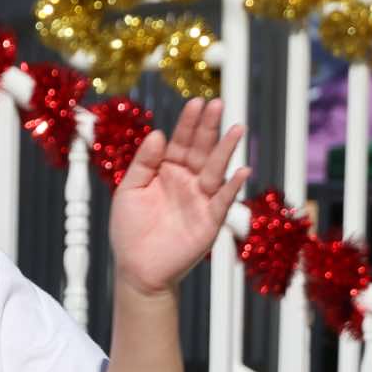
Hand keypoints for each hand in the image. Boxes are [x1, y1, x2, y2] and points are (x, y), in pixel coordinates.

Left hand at [109, 98, 248, 296]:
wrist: (137, 268)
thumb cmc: (130, 229)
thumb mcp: (129, 190)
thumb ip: (143, 163)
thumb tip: (159, 134)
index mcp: (166, 171)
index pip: (180, 142)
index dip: (188, 123)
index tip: (197, 102)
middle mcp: (187, 181)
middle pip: (200, 149)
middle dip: (209, 127)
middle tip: (218, 104)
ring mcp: (200, 200)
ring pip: (215, 169)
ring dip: (226, 150)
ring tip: (236, 129)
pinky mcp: (210, 221)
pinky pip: (223, 201)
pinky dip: (232, 187)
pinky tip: (241, 171)